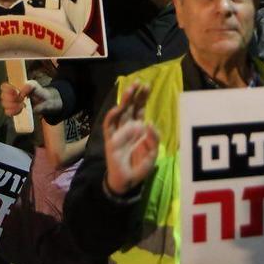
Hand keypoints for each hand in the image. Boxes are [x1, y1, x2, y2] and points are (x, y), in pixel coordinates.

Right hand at [0, 80, 61, 116]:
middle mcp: (11, 94)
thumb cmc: (39, 92)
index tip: (16, 92)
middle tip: (21, 100)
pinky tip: (20, 110)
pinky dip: (13, 112)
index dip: (7, 90)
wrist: (46, 102)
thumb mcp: (35, 85)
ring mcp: (12, 103)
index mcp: (15, 86)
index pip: (4, 86)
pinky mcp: (15, 111)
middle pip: (3, 96)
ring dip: (13, 106)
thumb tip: (20, 94)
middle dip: (11, 99)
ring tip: (22, 105)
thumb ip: (29, 86)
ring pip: (5, 105)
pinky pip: (8, 112)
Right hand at [103, 82, 158, 196]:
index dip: (143, 98)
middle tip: (139, 82)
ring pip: (120, 112)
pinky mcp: (110, 140)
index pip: (140, 109)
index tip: (147, 86)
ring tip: (130, 89)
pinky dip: (112, 116)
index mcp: (139, 128)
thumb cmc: (140, 166)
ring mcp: (118, 132)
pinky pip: (109, 126)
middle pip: (130, 107)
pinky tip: (117, 108)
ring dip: (124, 101)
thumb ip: (153, 138)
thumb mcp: (153, 153)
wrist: (128, 181)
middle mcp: (128, 127)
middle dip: (134, 94)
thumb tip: (149, 123)